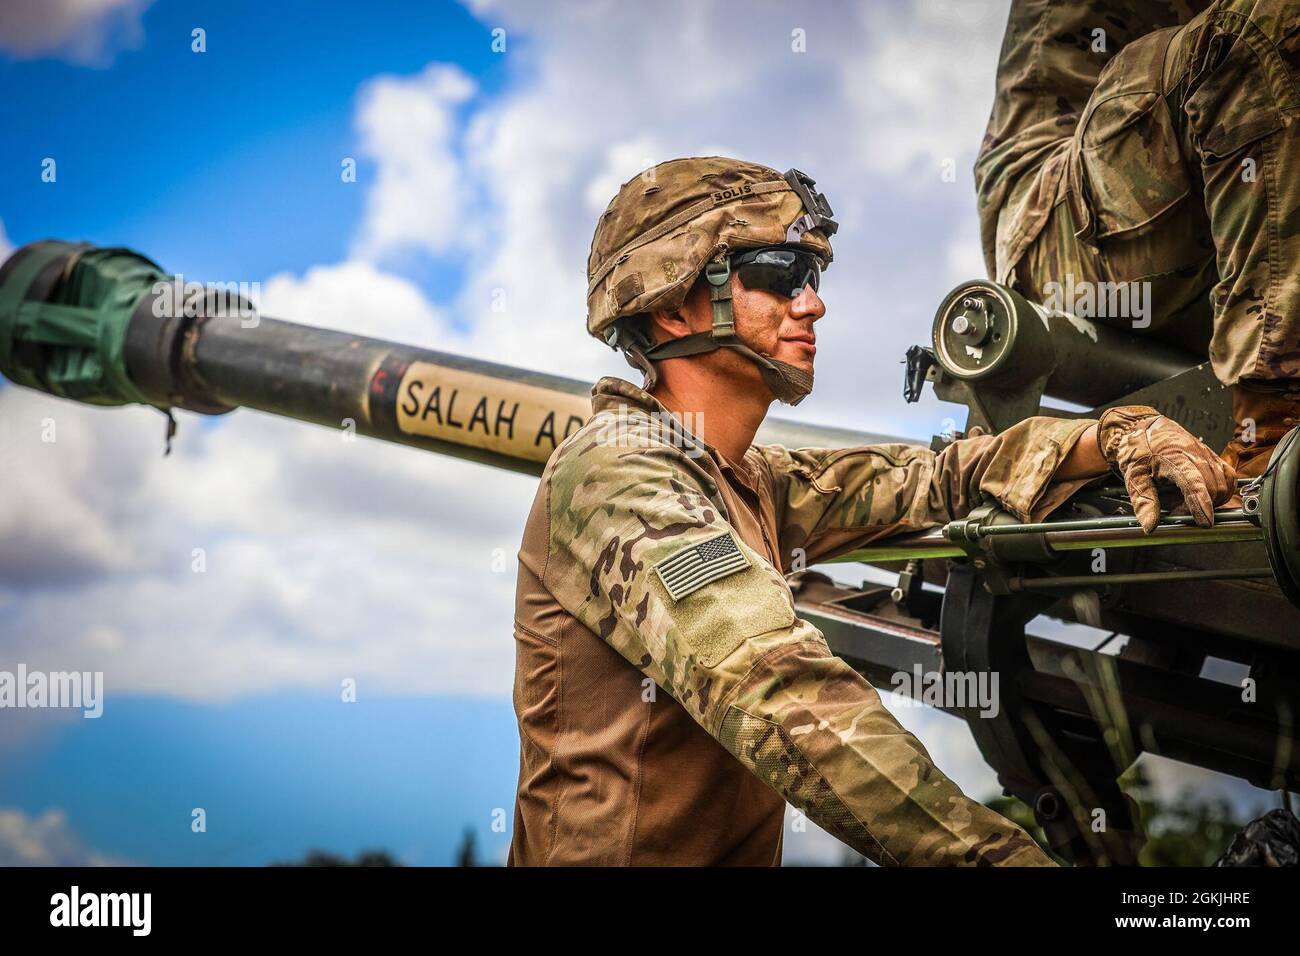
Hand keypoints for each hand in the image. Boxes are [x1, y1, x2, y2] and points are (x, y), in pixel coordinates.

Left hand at [1096, 406, 1234, 533]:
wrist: (1142, 427)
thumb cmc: (1137, 449)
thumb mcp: (1132, 476)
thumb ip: (1143, 501)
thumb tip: (1150, 526)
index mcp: (1173, 458)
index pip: (1193, 483)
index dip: (1201, 504)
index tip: (1205, 522)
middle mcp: (1194, 453)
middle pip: (1213, 487)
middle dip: (1202, 506)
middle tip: (1180, 510)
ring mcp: (1206, 453)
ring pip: (1224, 483)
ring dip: (1213, 499)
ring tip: (1190, 502)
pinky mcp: (1212, 454)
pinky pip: (1229, 475)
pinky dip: (1224, 489)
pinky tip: (1208, 495)